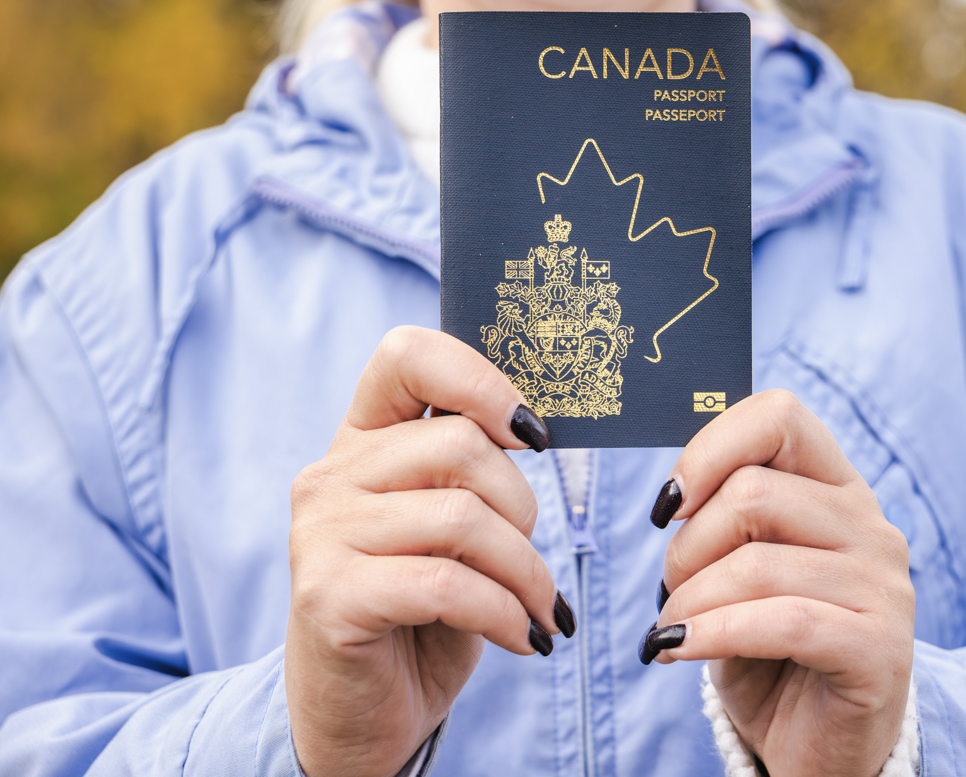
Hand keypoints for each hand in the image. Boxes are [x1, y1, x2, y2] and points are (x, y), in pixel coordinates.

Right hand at [285, 326, 570, 776]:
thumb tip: (537, 427)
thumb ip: (475, 472)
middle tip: (534, 564)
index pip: (407, 355)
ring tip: (540, 610)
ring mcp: (320, 533)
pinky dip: (505, 613)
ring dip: (526, 573)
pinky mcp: (328, 595)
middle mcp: (330, 476)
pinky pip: (447, 583)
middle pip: (460, 445)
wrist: (363, 715)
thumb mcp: (456, 529)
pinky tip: (523, 638)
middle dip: (523, 507)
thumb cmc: (424, 613)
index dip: (480, 379)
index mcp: (362, 440)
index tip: (532, 434)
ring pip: (463, 518)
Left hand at [644, 390, 915, 776]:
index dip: (710, 449)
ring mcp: (884, 587)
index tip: (668, 505)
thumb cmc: (770, 652)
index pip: (780, 417)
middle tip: (671, 590)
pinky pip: (782, 621)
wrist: (820, 751)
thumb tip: (672, 497)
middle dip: (688, 546)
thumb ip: (724, 520)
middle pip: (755, 493)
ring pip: (758, 563)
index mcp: (838, 490)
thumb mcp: (741, 572)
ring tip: (670, 629)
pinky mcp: (880, 648)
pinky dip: (712, 632)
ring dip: (691, 600)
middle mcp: (872, 527)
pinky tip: (676, 647)